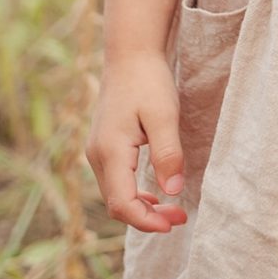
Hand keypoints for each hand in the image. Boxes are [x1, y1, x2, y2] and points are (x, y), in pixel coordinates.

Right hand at [87, 52, 189, 233]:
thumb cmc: (149, 81)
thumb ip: (168, 154)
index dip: (146, 221)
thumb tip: (173, 191)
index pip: (122, 203)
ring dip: (142, 208)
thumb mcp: (165, 115)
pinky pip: (116, 182)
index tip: (173, 223)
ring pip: (115, 195)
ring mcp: (97, 152)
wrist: (130, 54)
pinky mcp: (103, 148)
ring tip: (173, 211)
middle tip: (180, 218)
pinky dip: (134, 195)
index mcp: (110, 151)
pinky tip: (155, 195)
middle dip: (148, 218)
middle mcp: (97, 155)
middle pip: (117, 204)